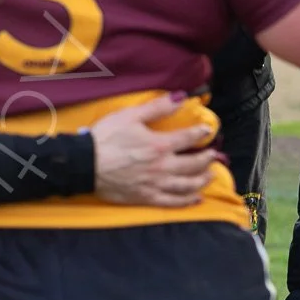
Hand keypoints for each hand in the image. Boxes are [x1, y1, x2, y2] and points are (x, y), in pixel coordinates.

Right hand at [90, 93, 218, 206]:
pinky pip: (173, 201)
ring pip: (188, 184)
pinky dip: (188, 200)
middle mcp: (164, 166)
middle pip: (194, 164)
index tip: (208, 130)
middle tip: (214, 155)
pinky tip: (196, 198)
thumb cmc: (106, 138)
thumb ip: (157, 108)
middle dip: (207, 159)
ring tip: (210, 175)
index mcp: (160, 145)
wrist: (86, 164)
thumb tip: (180, 97)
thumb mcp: (129, 116)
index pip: (188, 137)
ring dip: (203, 179)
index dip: (201, 133)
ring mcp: (157, 184)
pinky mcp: (148, 197)